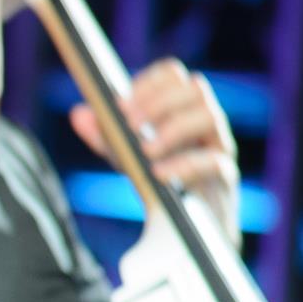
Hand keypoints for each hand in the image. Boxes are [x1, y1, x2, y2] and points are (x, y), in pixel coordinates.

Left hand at [70, 58, 239, 244]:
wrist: (186, 227)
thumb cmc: (158, 179)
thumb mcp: (125, 154)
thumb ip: (103, 134)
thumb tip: (78, 113)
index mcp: (179, 107)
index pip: (173, 75)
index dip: (147, 82)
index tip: (120, 103)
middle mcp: (203, 121)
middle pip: (195, 88)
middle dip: (159, 102)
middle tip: (129, 123)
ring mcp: (218, 146)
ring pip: (210, 116)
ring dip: (173, 128)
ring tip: (145, 150)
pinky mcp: (224, 177)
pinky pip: (214, 161)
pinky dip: (184, 164)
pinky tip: (158, 174)